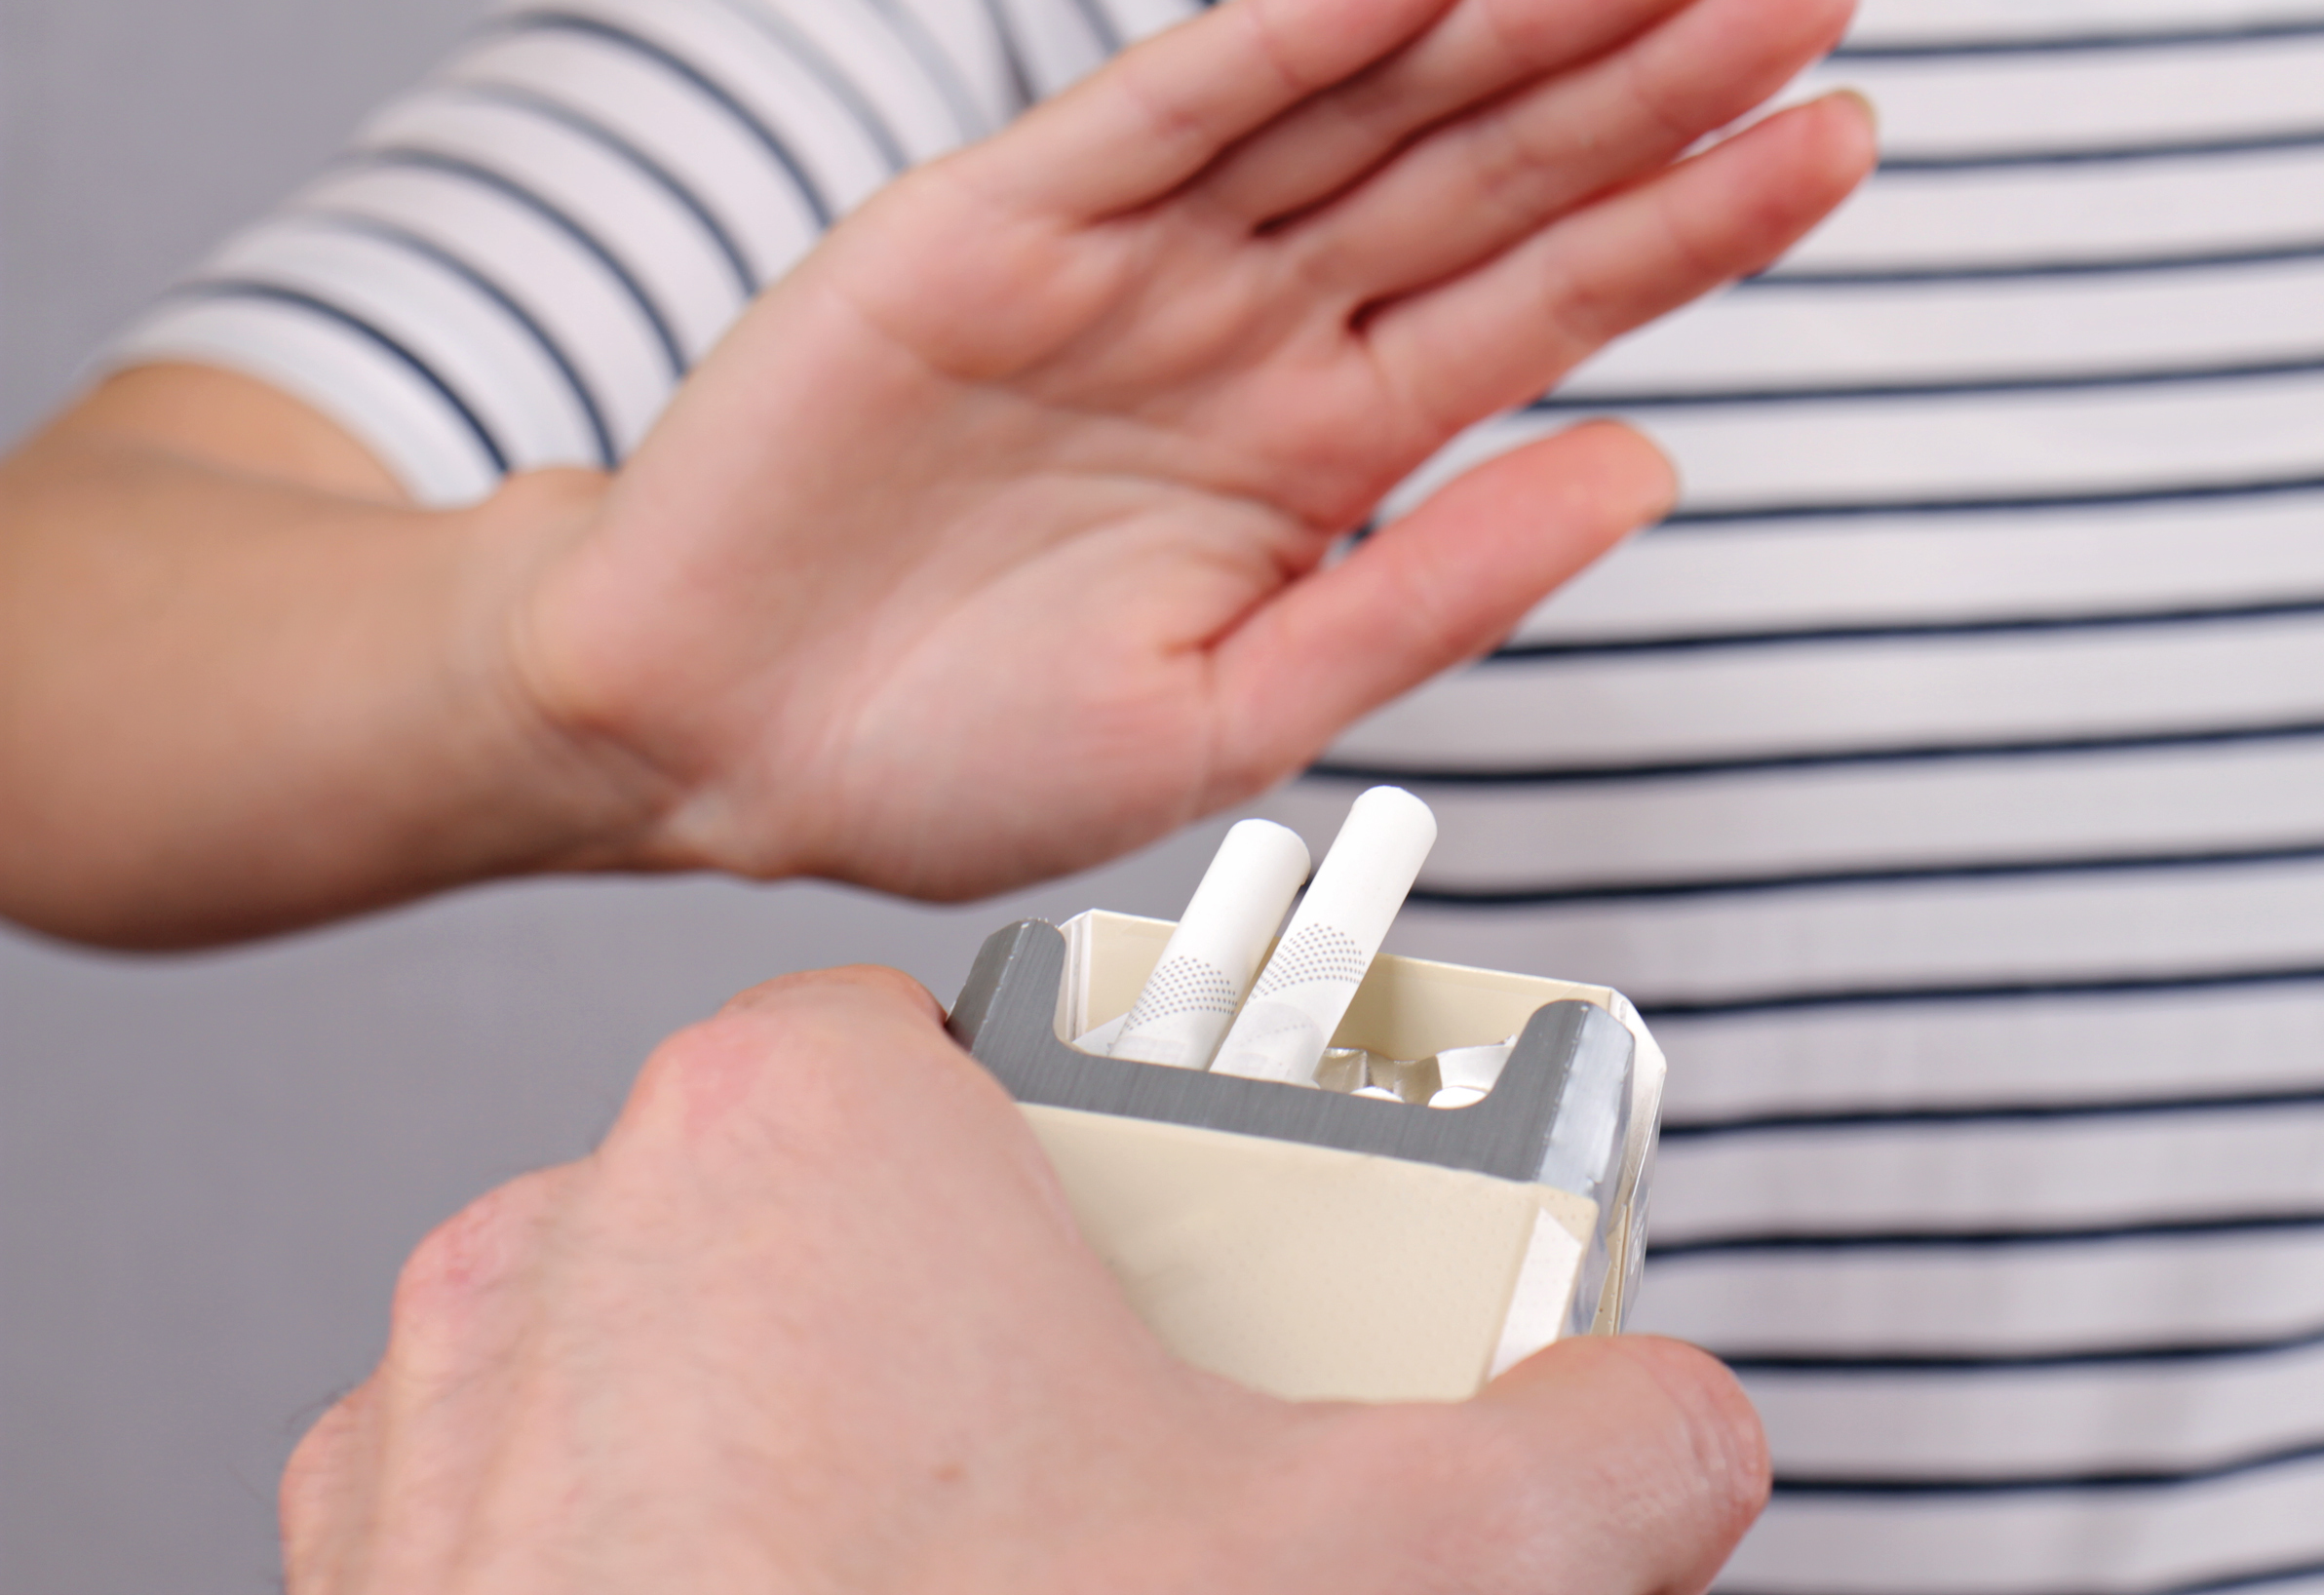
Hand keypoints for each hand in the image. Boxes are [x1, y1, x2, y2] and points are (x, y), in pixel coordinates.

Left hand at [282, 967, 1768, 1592]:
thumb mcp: (1382, 1560)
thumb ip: (1585, 1453)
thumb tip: (1668, 1432)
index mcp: (796, 1130)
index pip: (984, 1048)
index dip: (1109, 1148)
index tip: (1182, 1243)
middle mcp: (578, 1237)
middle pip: (852, 1208)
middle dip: (995, 1325)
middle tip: (1120, 1457)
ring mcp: (451, 1425)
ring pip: (695, 1355)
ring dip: (824, 1443)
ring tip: (974, 1567)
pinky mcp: (389, 1587)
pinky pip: (555, 1512)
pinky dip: (677, 1559)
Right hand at [517, 0, 1869, 897]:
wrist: (710, 736)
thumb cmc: (955, 752)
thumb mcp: (1233, 716)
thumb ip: (1434, 588)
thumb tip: (1650, 467)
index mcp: (1325, 451)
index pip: (1546, 305)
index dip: (1696, 221)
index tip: (1841, 134)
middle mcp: (1253, 331)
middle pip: (1489, 177)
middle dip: (1652, 81)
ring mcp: (1133, 263)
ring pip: (1359, 114)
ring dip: (1516, 24)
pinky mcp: (995, 221)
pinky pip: (1166, 112)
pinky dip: (1289, 36)